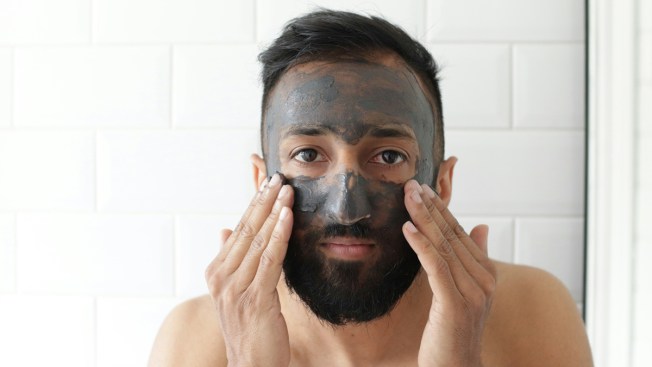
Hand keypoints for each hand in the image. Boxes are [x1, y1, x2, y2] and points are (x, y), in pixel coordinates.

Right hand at [205, 173, 293, 366]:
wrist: (251, 366)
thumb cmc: (248, 328)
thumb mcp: (235, 291)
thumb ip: (231, 259)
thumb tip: (226, 229)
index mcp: (216, 272)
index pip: (239, 230)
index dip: (254, 204)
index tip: (267, 182)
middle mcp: (221, 278)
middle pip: (246, 230)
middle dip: (264, 201)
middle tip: (279, 177)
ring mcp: (236, 289)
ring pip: (258, 241)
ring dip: (274, 213)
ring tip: (287, 191)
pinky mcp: (255, 299)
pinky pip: (269, 260)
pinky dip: (279, 235)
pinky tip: (288, 217)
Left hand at [402, 180, 495, 366]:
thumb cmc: (455, 332)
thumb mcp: (466, 292)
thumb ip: (475, 258)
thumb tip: (482, 227)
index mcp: (486, 273)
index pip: (460, 233)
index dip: (441, 210)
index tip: (422, 189)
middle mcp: (483, 279)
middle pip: (452, 235)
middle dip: (430, 207)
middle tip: (411, 184)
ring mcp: (472, 292)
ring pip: (444, 245)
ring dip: (423, 218)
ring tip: (407, 197)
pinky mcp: (455, 303)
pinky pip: (437, 266)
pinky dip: (422, 245)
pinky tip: (408, 228)